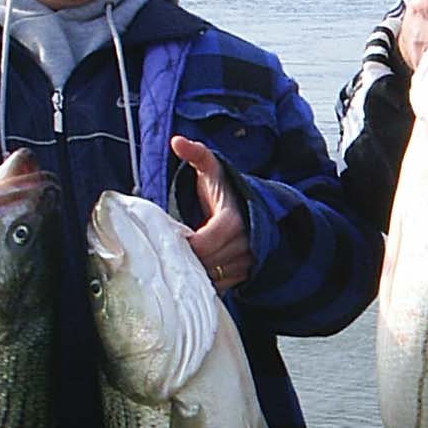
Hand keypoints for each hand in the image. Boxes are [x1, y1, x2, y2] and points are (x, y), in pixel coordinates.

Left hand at [171, 135, 249, 291]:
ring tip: (183, 259)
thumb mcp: (215, 171)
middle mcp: (244, 246)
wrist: (255, 210)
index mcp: (233, 222)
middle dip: (187, 258)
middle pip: (205, 263)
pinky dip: (206, 280)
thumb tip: (178, 141)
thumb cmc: (229, 191)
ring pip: (212, 277)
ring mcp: (246, 264)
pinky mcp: (245, 276)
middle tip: (172, 250)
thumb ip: (198, 155)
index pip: (203, 244)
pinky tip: (196, 269)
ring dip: (195, 271)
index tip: (174, 237)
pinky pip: (221, 286)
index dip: (185, 244)